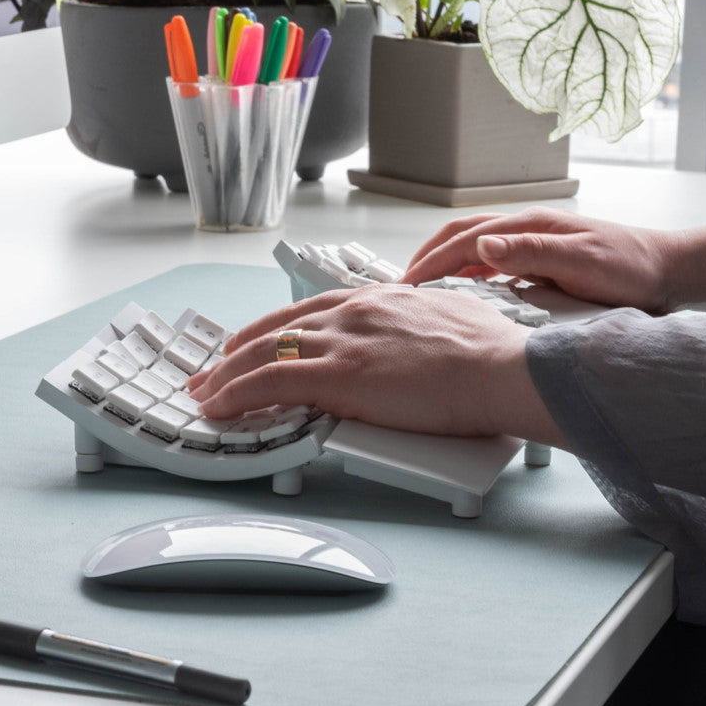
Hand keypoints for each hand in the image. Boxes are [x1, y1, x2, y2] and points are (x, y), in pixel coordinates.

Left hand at [187, 286, 565, 445]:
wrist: (500, 367)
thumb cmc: (490, 351)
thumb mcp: (451, 319)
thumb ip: (423, 325)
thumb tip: (423, 341)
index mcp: (380, 299)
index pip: (311, 310)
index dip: (276, 328)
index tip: (255, 341)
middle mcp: (353, 312)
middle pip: (278, 328)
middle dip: (239, 351)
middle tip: (214, 369)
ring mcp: (343, 341)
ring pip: (264, 352)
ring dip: (227, 375)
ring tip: (205, 392)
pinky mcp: (338, 375)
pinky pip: (269, 381)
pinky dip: (237, 394)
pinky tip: (219, 407)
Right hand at [401, 207, 673, 313]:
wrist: (667, 271)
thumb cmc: (632, 269)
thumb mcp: (582, 263)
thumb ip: (532, 254)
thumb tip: (483, 247)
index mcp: (532, 226)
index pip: (466, 241)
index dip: (433, 262)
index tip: (408, 285)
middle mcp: (529, 228)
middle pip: (462, 235)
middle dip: (429, 256)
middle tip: (403, 284)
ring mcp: (535, 240)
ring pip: (475, 246)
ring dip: (445, 261)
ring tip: (423, 285)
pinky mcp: (543, 255)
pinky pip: (493, 259)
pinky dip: (468, 270)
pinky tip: (464, 287)